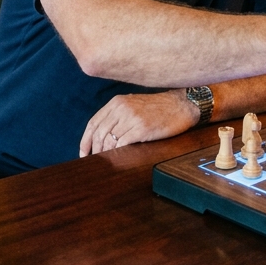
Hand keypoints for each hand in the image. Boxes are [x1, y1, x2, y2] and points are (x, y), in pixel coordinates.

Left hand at [79, 89, 199, 155]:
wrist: (182, 105)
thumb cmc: (159, 108)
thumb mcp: (134, 105)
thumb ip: (117, 115)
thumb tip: (103, 136)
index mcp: (116, 102)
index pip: (93, 123)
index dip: (85, 141)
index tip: (84, 153)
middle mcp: (121, 108)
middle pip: (99, 133)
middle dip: (95, 150)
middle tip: (95, 161)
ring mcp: (131, 118)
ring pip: (109, 140)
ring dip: (105, 154)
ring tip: (107, 162)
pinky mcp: (141, 128)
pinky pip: (122, 144)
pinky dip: (117, 153)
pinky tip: (119, 158)